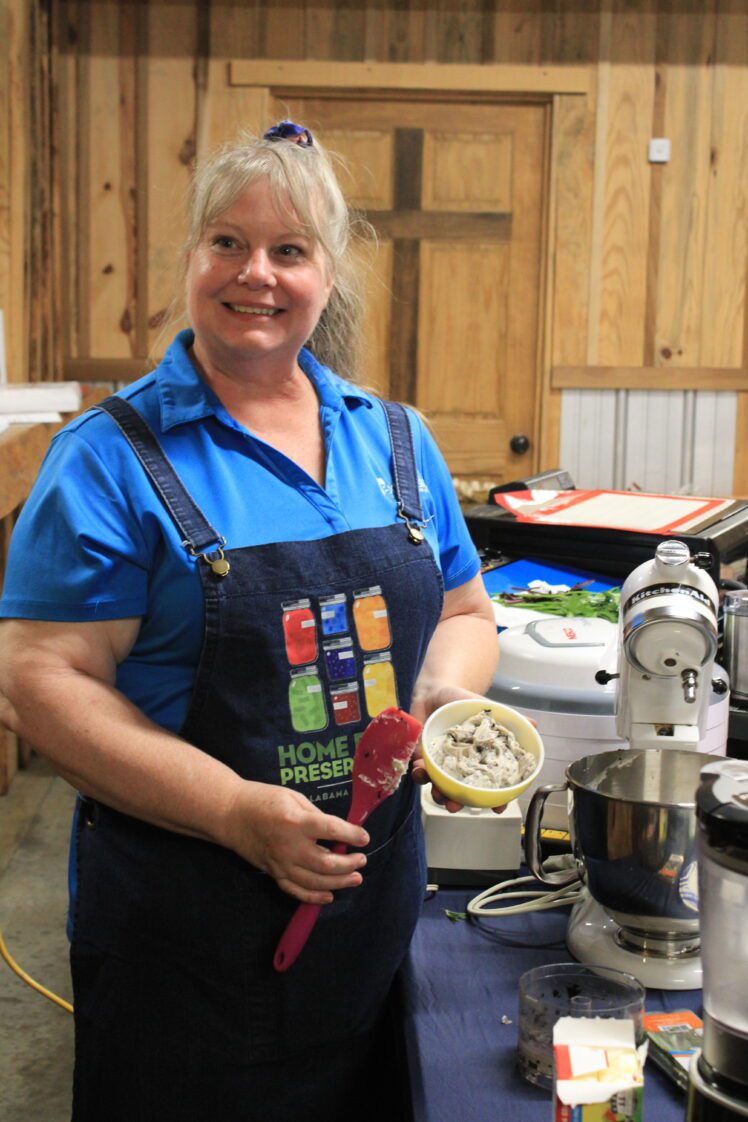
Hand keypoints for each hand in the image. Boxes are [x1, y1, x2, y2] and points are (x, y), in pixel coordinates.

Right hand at [223, 781, 369, 903]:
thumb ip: (316, 814)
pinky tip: (329, 895)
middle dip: (349, 864)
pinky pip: (295, 891)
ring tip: (355, 879)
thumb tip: (337, 830)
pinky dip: (314, 897)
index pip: (331, 830)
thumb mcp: (293, 797)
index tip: (364, 837)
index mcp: (296, 821)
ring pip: (314, 882)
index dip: (352, 835)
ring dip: (338, 883)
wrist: (230, 814)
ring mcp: (280, 863)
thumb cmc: (263, 800)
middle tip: (362, 860)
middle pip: (326, 864)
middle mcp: (289, 846)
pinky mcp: (273, 873)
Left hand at [409, 684, 507, 815]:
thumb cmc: (462, 701)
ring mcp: (441, 763)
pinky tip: (421, 771)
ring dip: (438, 794)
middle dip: (459, 803)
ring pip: (440, 787)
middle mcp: (461, 765)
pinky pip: (420, 771)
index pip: (489, 783)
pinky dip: (420, 774)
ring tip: (439, 794)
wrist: (435, 690)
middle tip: (456, 807)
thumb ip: (507, 719)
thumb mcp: (486, 708)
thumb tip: (534, 725)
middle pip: (462, 792)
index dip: (496, 799)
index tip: (498, 808)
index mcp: (479, 758)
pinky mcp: (422, 758)